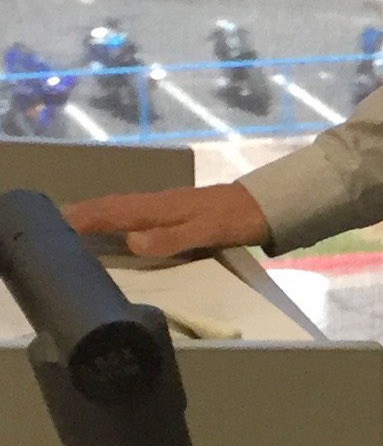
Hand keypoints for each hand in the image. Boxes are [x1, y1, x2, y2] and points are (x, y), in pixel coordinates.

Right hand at [63, 184, 272, 261]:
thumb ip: (172, 238)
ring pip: (123, 208)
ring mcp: (167, 206)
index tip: (56, 225)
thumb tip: (131, 242)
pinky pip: (137, 213)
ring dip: (98, 214)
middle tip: (52, 225)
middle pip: (113, 206)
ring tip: (73, 226)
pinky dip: (117, 217)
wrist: (267, 205)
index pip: (113, 212)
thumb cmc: (236, 220)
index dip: (85, 218)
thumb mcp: (207, 232)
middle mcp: (158, 203)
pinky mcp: (176, 212)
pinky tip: (117, 228)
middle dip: (83, 214)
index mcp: (160, 208)